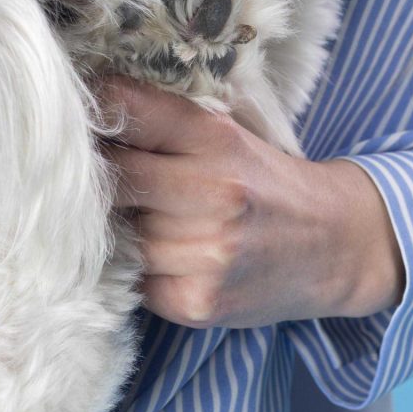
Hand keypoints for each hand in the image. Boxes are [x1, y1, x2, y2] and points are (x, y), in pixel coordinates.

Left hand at [99, 76, 405, 328]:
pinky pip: (132, 278)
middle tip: (96, 178)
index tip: (78, 120)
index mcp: (215, 136)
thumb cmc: (262, 182)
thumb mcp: (224, 133)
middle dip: (98, 178)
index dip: (95, 113)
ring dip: (118, 227)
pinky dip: (135, 267)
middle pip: (112, 177)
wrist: (334, 246)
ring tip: (144, 220)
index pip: (127, 110)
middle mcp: (212, 192)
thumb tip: (81, 112)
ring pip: (116, 233)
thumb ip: (160, 121)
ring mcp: (205, 251)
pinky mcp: (195, 300)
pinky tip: (163, 256)